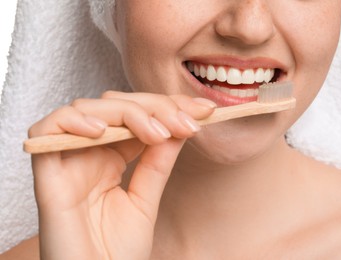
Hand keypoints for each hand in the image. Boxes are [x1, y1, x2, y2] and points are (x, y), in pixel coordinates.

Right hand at [28, 92, 215, 259]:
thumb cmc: (116, 252)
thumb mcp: (145, 199)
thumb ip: (158, 162)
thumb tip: (179, 126)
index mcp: (110, 158)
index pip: (137, 115)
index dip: (168, 106)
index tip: (204, 111)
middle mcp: (89, 153)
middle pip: (116, 106)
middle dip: (156, 107)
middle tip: (186, 123)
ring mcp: (68, 160)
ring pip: (87, 109)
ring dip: (127, 112)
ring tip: (157, 133)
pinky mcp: (47, 172)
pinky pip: (47, 129)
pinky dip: (75, 121)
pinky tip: (103, 132)